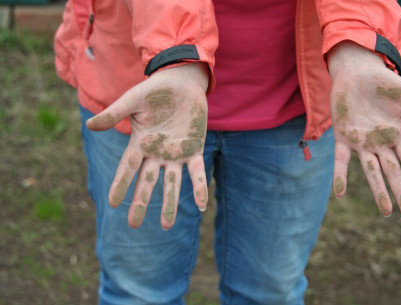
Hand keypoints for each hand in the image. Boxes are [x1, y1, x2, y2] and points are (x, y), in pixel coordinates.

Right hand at [86, 63, 208, 228]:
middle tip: (133, 225)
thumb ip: (115, 114)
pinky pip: (197, 173)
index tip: (112, 203)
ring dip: (169, 203)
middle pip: (147, 182)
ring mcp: (176, 155)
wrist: (182, 83)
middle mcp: (157, 154)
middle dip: (141, 202)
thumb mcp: (133, 101)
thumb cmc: (155, 91)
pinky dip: (199, 187)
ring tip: (167, 226)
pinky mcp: (195, 151)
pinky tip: (202, 204)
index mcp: (140, 144)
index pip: (128, 168)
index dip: (121, 184)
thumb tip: (90, 125)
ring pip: (172, 183)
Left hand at [328, 41, 400, 218]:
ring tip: (386, 212)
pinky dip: (340, 175)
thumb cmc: (383, 82)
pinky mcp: (343, 137)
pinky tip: (340, 193)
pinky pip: (342, 160)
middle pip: (393, 171)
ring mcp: (361, 142)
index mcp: (397, 135)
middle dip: (400, 192)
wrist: (355, 71)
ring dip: (378, 190)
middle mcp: (380, 143)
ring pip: (371, 170)